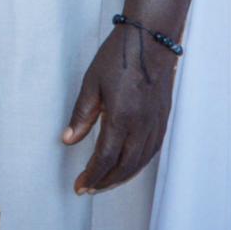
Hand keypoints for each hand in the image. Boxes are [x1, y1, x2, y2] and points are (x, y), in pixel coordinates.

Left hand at [61, 24, 178, 194]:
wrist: (151, 41)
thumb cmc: (119, 58)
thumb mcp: (92, 83)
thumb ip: (82, 115)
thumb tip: (68, 140)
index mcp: (122, 117)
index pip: (106, 158)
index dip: (92, 175)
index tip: (79, 186)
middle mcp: (142, 126)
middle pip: (124, 166)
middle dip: (104, 181)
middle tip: (87, 188)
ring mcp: (155, 124)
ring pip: (140, 162)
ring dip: (121, 177)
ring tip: (103, 183)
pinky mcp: (162, 120)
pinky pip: (151, 151)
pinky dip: (138, 165)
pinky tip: (127, 167)